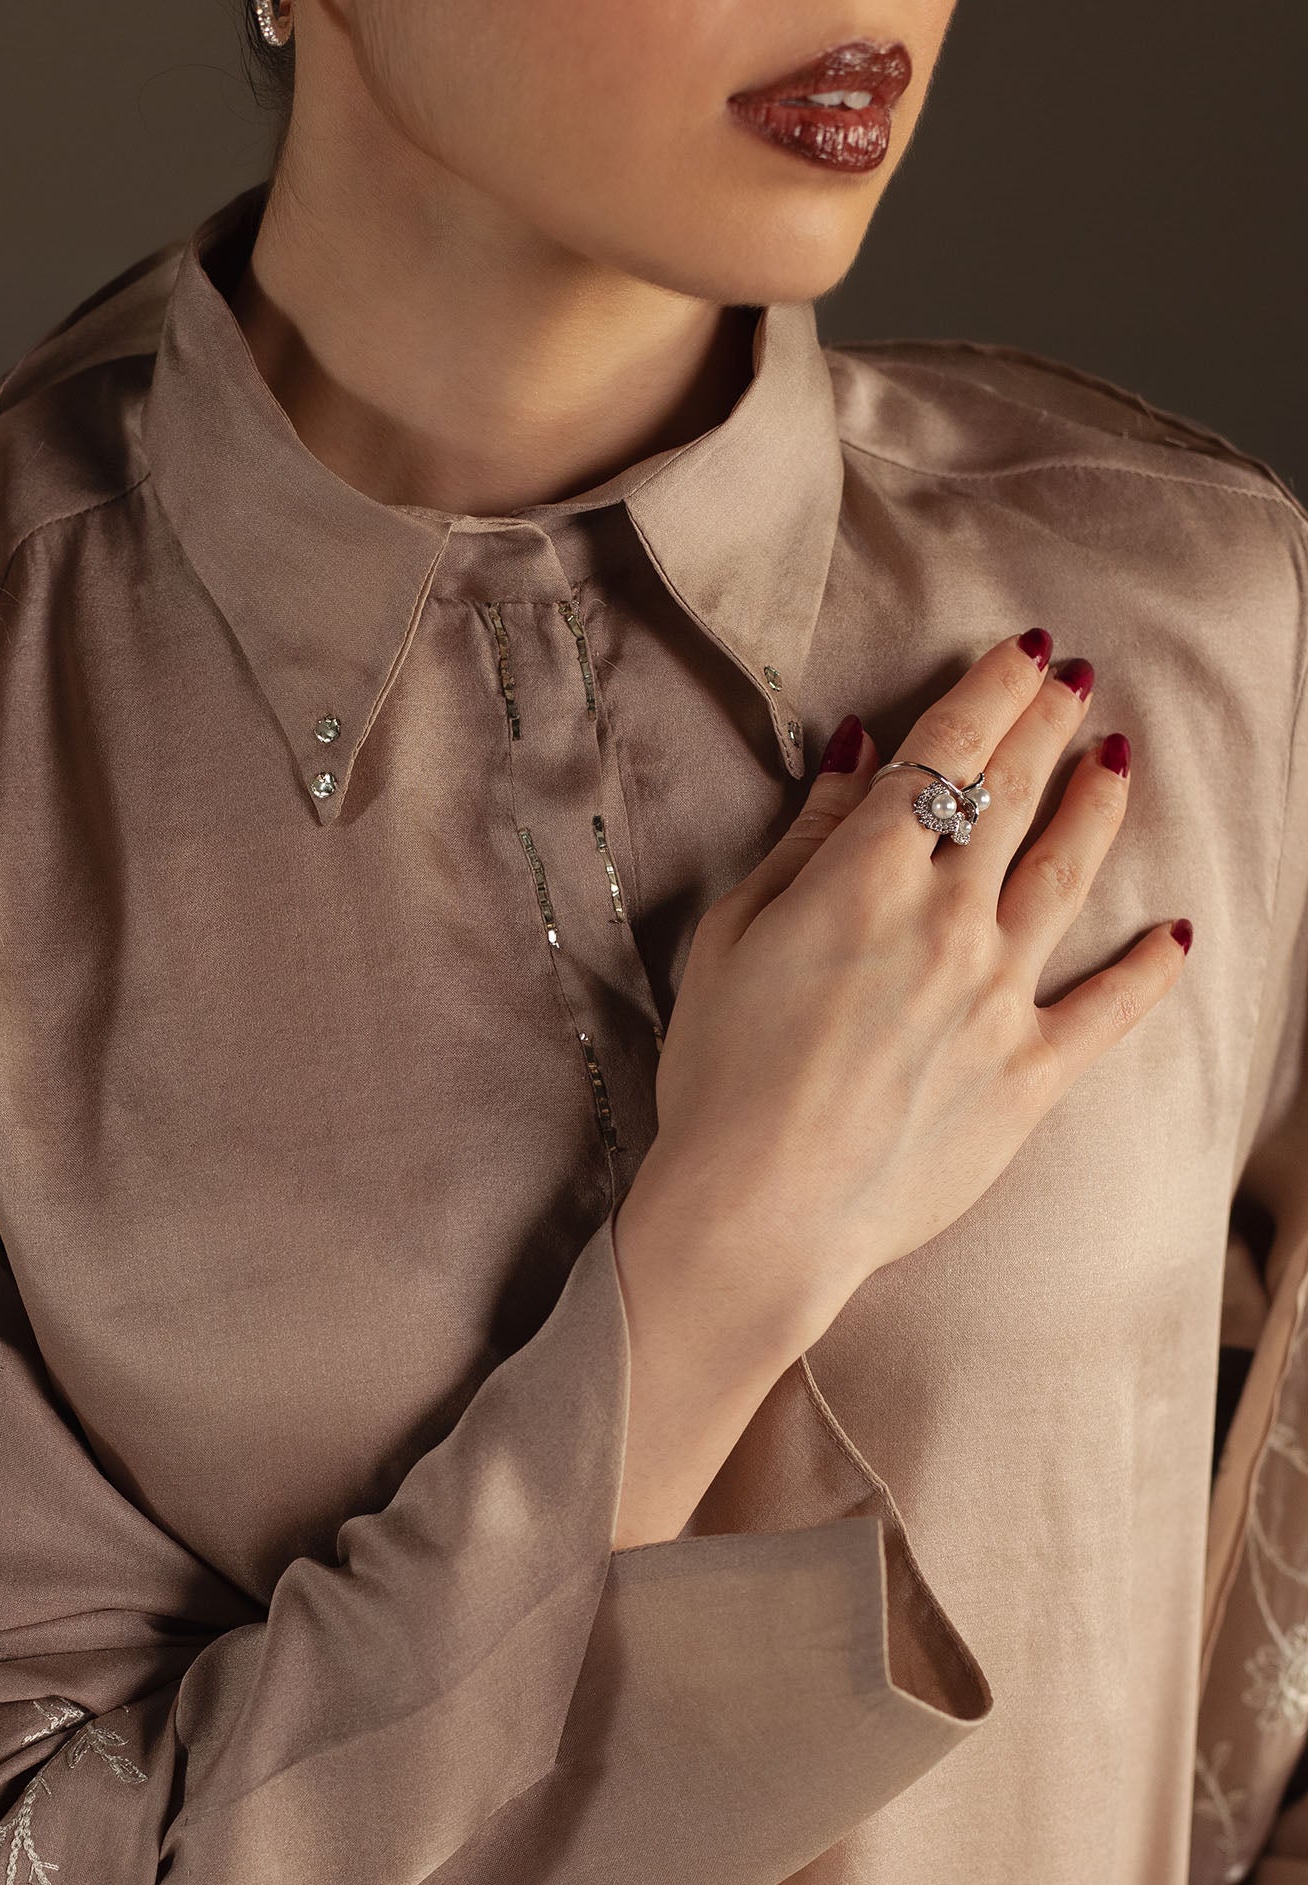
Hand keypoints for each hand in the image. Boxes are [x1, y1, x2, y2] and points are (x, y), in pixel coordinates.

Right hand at [619, 629, 1188, 1367]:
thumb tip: (860, 756)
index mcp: (864, 878)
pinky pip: (1110, 1007)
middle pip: (1015, 796)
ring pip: (1069, 875)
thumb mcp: (730, 941)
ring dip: (1100, 806)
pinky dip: (1151, 966)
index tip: (1019, 654)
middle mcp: (947, 921)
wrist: (758, 1214)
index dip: (990, 691)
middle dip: (1050, 725)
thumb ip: (802, 842)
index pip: (947, 751)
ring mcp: (999, 997)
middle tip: (1077, 680)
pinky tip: (1180, 931)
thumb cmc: (719, 1081)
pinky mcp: (1030, 1074)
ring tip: (1120, 760)